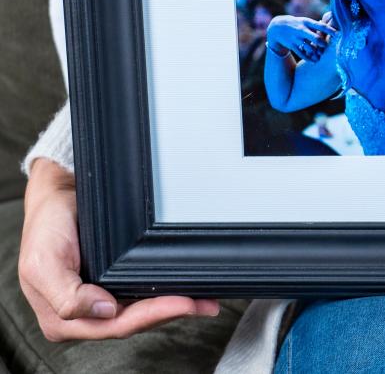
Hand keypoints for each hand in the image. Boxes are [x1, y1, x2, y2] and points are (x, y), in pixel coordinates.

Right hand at [19, 159, 218, 340]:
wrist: (55, 197)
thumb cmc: (46, 227)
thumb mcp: (43, 262)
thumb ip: (67, 295)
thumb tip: (104, 311)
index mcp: (63, 318)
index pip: (115, 325)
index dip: (152, 315)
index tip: (183, 303)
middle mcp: (84, 314)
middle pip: (134, 321)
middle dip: (171, 312)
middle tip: (202, 303)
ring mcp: (100, 299)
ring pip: (141, 311)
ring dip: (173, 307)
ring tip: (204, 301)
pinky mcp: (112, 283)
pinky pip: (141, 294)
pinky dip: (163, 293)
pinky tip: (184, 291)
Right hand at [266, 15, 336, 61]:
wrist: (277, 27)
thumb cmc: (297, 24)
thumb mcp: (305, 21)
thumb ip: (317, 25)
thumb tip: (332, 27)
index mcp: (307, 22)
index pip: (321, 26)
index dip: (330, 30)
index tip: (338, 34)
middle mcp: (302, 30)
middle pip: (316, 38)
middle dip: (323, 43)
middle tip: (327, 46)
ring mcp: (296, 38)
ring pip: (309, 48)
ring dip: (316, 52)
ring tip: (321, 55)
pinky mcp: (292, 46)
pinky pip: (302, 54)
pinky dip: (309, 58)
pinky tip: (315, 61)